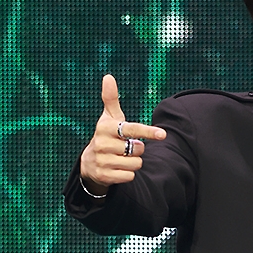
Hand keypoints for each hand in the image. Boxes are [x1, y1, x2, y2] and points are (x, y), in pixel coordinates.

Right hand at [78, 73, 166, 192]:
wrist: (89, 163)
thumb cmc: (105, 136)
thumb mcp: (108, 119)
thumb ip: (111, 99)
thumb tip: (108, 76)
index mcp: (105, 127)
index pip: (131, 129)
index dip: (148, 132)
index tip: (163, 134)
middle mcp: (102, 144)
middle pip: (138, 149)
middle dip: (137, 149)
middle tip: (126, 147)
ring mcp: (102, 161)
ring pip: (135, 164)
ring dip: (134, 162)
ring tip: (122, 158)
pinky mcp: (104, 176)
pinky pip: (129, 176)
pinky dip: (128, 174)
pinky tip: (118, 169)